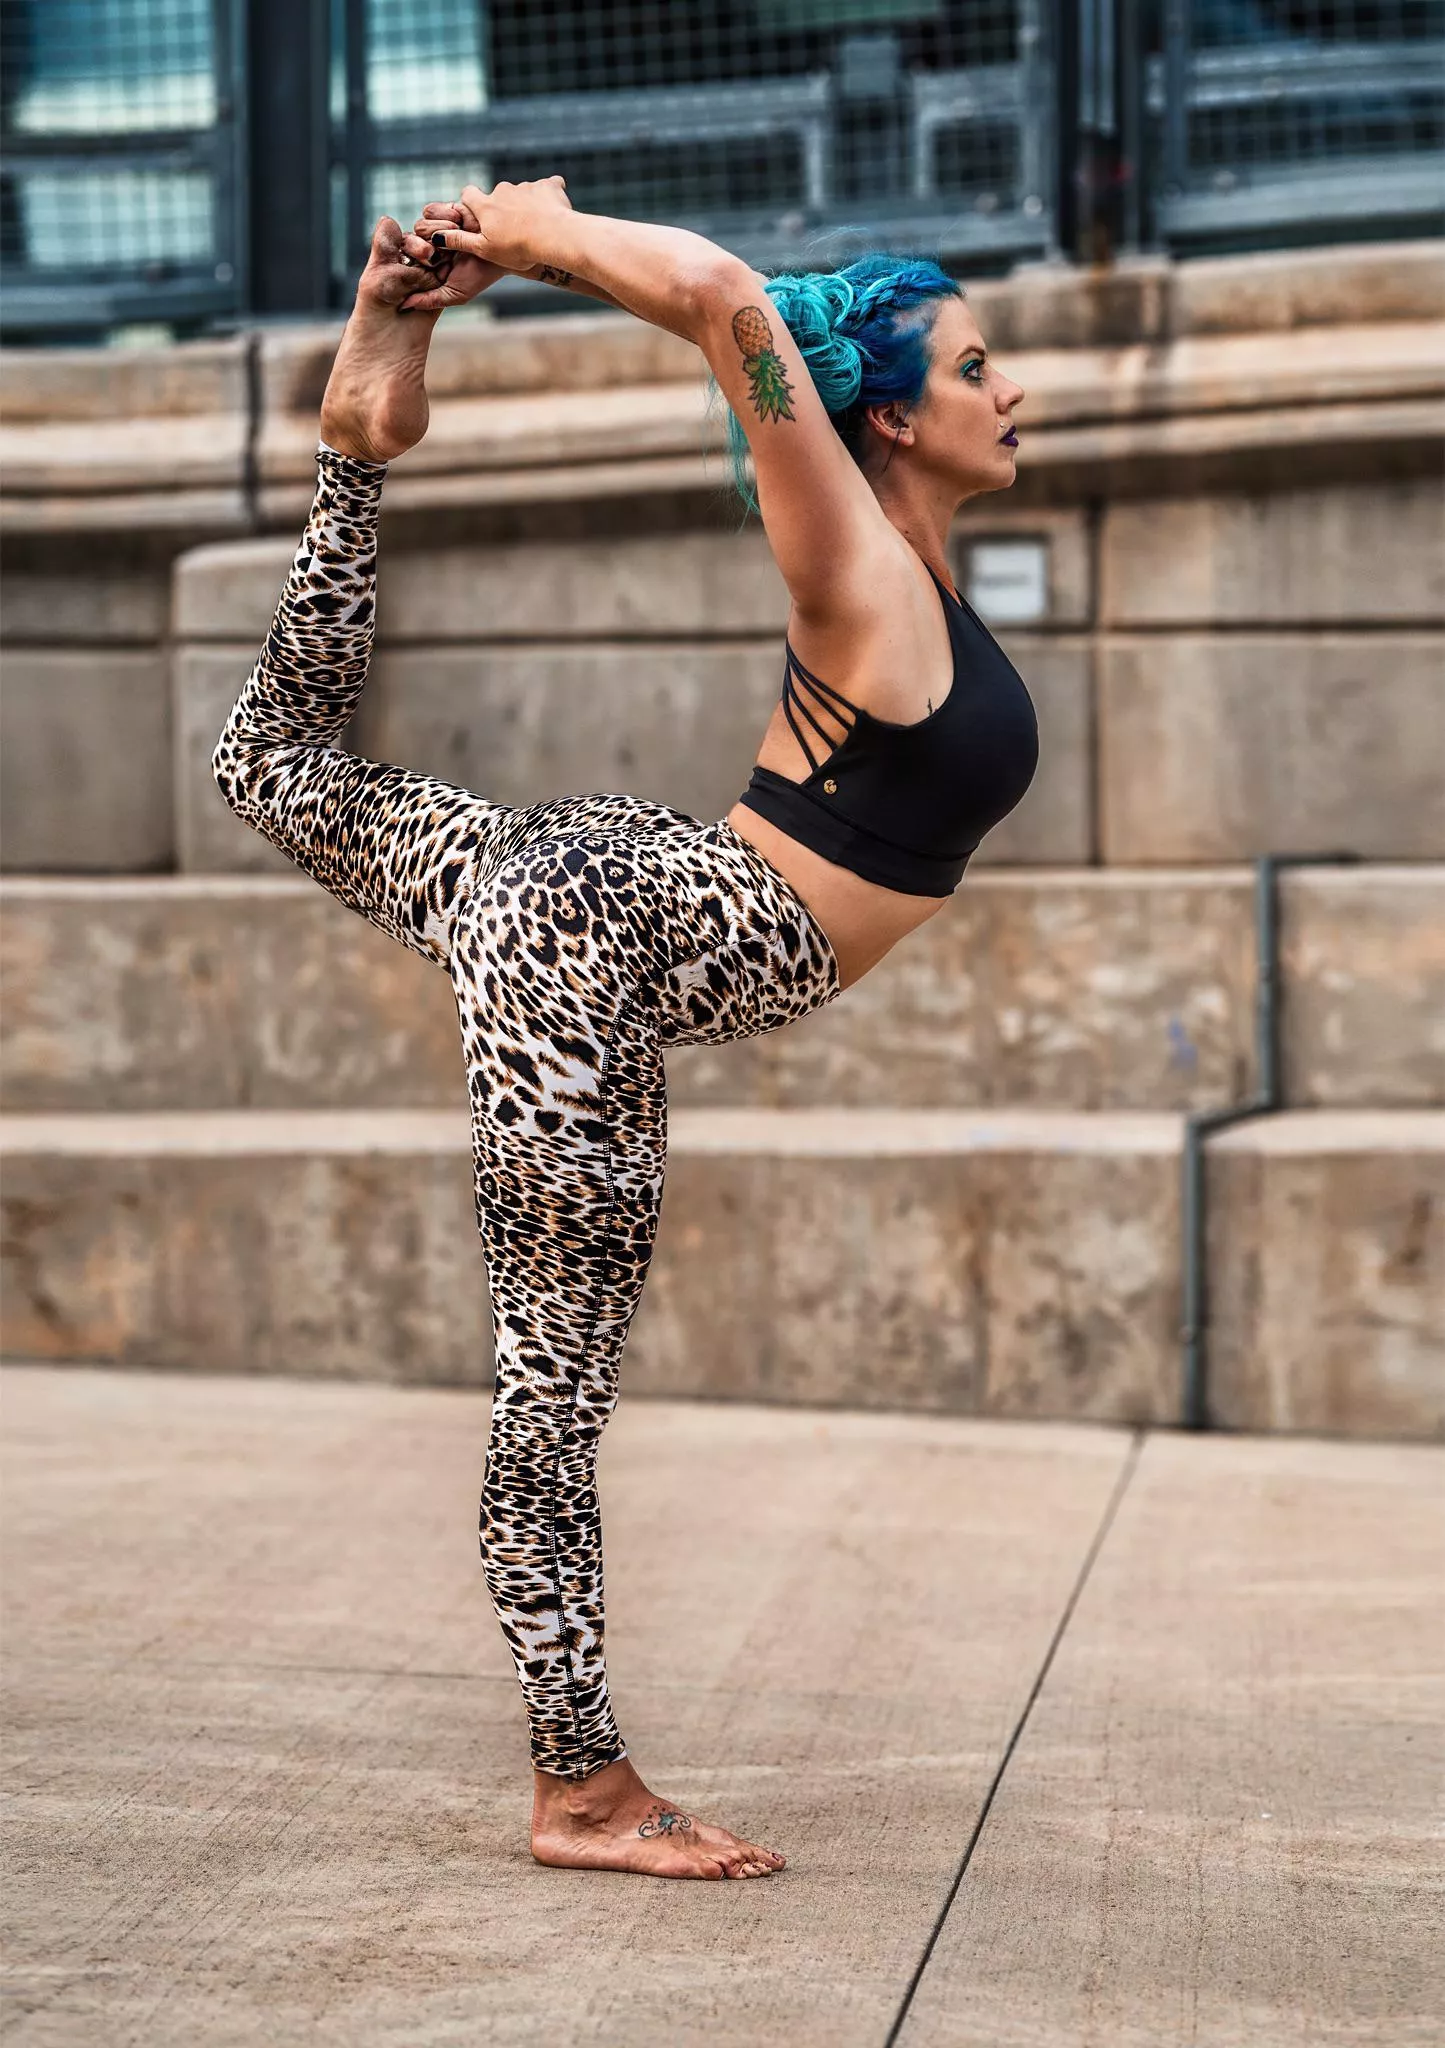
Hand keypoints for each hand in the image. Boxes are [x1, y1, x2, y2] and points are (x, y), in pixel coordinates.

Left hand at [395, 201, 506, 312]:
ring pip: (419, 225)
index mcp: (428, 266)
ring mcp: (435, 227)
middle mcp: (428, 246)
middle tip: (443, 253)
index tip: (432, 262)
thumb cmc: (480, 275)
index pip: (405, 259)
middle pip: (408, 240)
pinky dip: (445, 216)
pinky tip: (460, 222)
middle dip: (425, 248)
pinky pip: (429, 210)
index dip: (416, 258)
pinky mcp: (443, 210)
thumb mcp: (455, 294)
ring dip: (440, 234)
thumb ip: (430, 300)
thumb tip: (404, 305)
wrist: (501, 250)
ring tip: (459, 238)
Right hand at [409, 177, 573, 285]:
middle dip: (503, 208)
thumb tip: (436, 237)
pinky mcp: (548, 186)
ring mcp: (526, 186)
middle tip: (514, 230)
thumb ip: (460, 241)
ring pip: (523, 193)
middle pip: (497, 195)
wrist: (554, 237)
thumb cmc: (518, 249)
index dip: (472, 203)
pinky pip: (548, 187)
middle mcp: (503, 190)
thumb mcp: (485, 250)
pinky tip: (555, 212)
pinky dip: (550, 198)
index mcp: (486, 205)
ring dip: (527, 206)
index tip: (479, 215)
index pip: (469, 194)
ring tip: (537, 227)